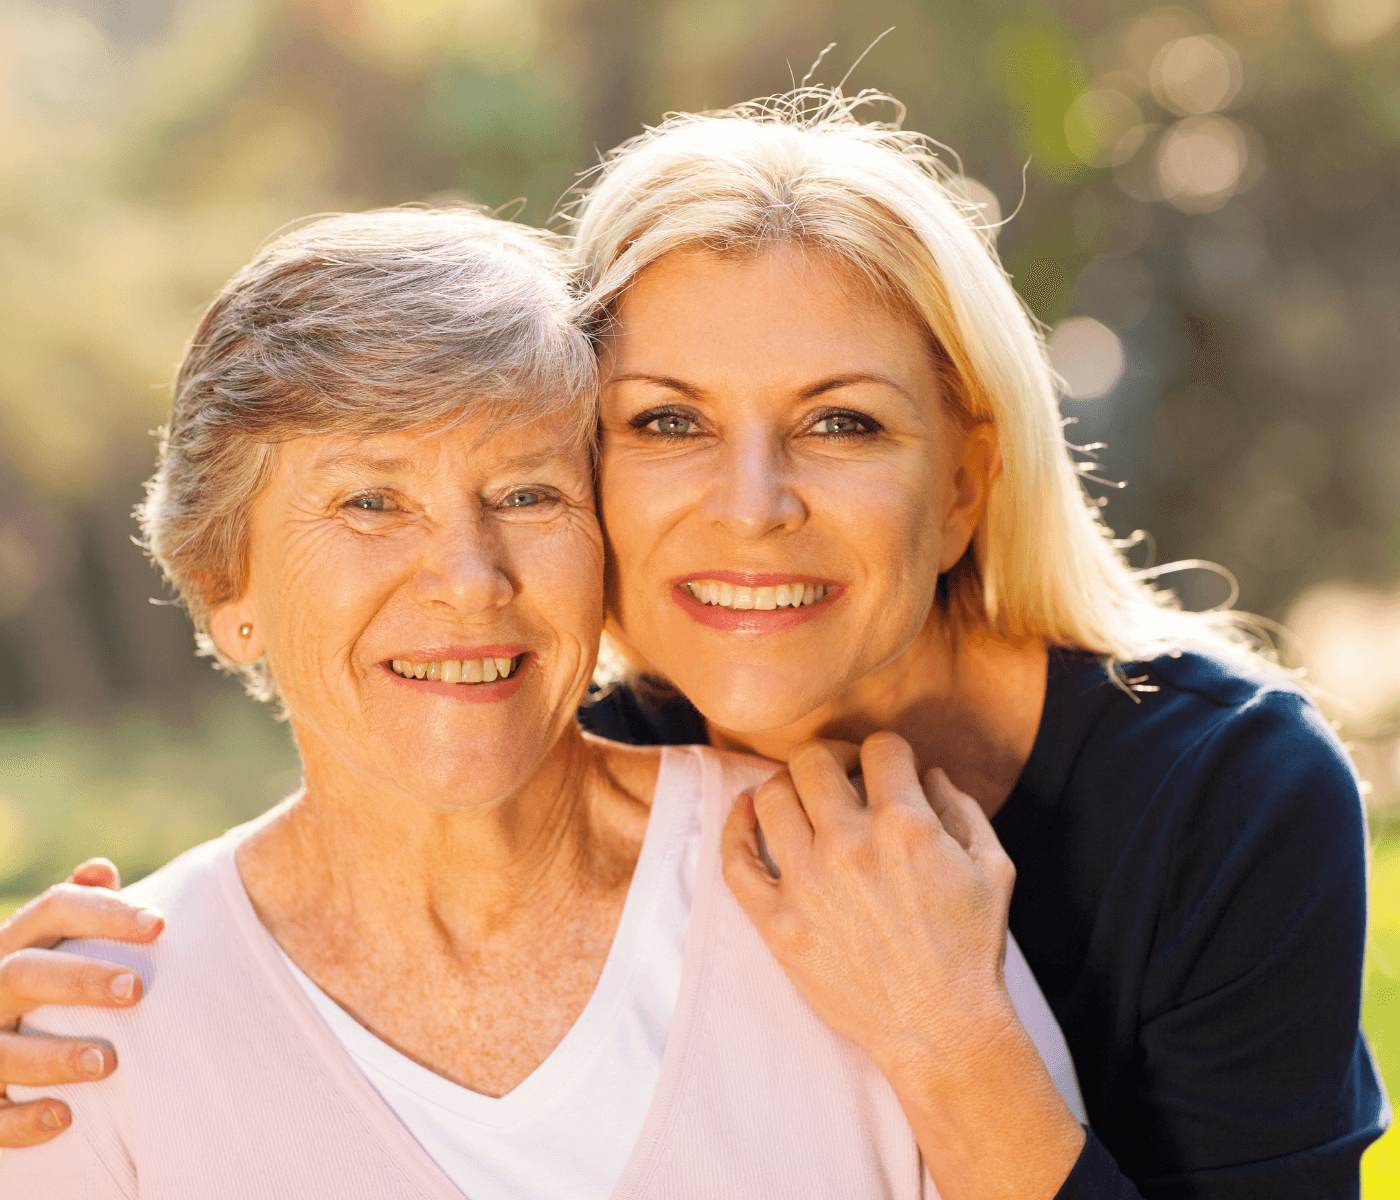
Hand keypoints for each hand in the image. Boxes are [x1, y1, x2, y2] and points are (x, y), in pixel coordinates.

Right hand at [0, 860, 163, 1146]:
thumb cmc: (44, 987)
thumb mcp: (53, 945)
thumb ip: (81, 911)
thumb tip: (101, 869)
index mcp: (16, 944)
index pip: (54, 909)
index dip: (105, 913)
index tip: (161, 924)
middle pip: (24, 972)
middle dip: (78, 979)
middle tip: (135, 988)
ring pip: (0, 1050)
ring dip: (53, 1056)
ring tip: (107, 1063)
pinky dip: (22, 1121)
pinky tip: (66, 1117)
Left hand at [721, 732, 1082, 1199]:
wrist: (942, 1030)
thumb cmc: (972, 949)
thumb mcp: (994, 867)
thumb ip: (961, 807)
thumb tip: (928, 772)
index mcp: (906, 825)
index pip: (879, 747)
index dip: (886, 754)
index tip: (886, 772)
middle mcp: (850, 845)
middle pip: (813, 760)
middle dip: (831, 758)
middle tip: (840, 777)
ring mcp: (808, 884)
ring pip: (770, 797)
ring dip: (787, 788)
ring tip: (801, 800)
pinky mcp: (779, 923)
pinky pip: (735, 861)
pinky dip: (734, 828)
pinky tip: (745, 813)